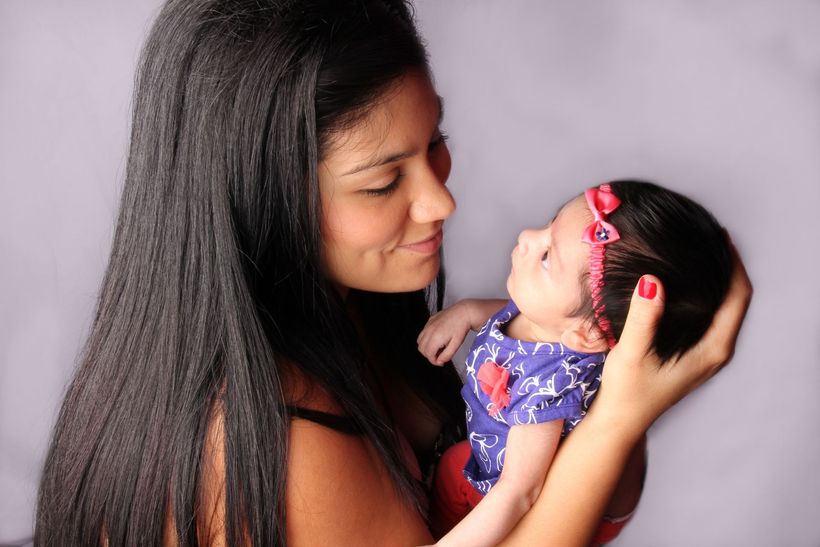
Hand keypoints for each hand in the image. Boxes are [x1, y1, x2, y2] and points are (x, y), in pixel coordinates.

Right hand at [417, 300, 476, 364]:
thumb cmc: (461, 327)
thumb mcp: (457, 344)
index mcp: (436, 337)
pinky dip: (427, 339)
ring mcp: (428, 324)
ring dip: (426, 347)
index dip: (434, 361)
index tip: (441, 362)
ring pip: (419, 341)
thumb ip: (447, 355)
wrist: (464, 312)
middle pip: (421, 349)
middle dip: (429, 355)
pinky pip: (423, 332)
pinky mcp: (430, 320)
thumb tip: (440, 361)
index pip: (428, 354)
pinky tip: (438, 338)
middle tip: (440, 355)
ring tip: (439, 347)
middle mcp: (429, 330)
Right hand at [593, 238, 751, 435]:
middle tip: (708, 237)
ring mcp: (705, 353)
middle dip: (727, 266)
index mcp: (713, 349)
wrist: (620, 422)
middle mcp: (716, 350)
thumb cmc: (627, 393)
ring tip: (698, 251)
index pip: (738, 297)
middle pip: (735, 300)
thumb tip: (652, 280)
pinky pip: (709, 315)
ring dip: (715, 279)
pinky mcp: (692, 353)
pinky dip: (703, 293)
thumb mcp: (632, 352)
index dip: (733, 264)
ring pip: (722, 308)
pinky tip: (683, 281)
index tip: (719, 236)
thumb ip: (644, 317)